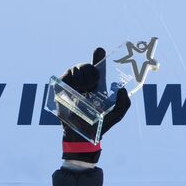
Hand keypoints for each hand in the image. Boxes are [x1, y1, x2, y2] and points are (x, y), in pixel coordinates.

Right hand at [59, 49, 131, 163]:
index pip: (98, 65)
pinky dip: (75, 79)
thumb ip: (124, 103)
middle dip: (92, 66)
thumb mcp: (116, 114)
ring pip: (77, 67)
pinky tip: (79, 89)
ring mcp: (73, 83)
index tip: (100, 50)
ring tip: (87, 89)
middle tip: (97, 78)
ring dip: (84, 75)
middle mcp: (85, 82)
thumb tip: (122, 89)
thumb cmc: (100, 124)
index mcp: (98, 84)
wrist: (83, 135)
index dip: (99, 56)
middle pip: (87, 64)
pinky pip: (68, 74)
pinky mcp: (62, 86)